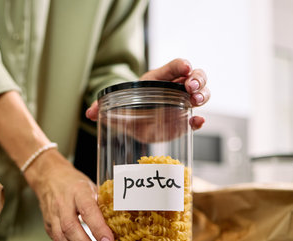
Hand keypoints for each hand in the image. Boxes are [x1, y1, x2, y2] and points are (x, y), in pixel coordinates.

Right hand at [23, 149, 114, 240]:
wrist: (49, 177)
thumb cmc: (75, 183)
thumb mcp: (92, 186)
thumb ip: (104, 202)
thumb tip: (125, 221)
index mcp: (78, 191)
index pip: (88, 210)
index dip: (98, 228)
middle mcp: (63, 204)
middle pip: (72, 229)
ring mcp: (53, 216)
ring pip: (62, 240)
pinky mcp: (48, 227)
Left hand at [86, 58, 209, 129]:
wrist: (134, 122)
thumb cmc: (129, 107)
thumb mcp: (117, 104)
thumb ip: (104, 107)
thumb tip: (90, 112)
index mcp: (159, 79)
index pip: (174, 66)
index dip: (180, 65)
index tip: (185, 67)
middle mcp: (175, 88)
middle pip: (195, 76)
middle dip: (197, 79)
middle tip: (190, 86)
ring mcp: (183, 103)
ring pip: (202, 93)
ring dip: (202, 95)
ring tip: (196, 101)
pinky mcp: (184, 121)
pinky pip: (197, 119)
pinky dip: (200, 120)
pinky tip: (198, 121)